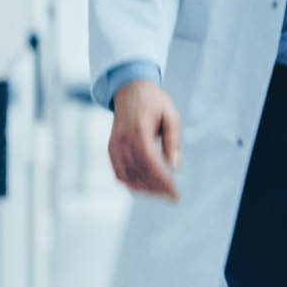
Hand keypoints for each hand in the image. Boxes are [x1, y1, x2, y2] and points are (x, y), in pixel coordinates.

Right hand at [109, 79, 181, 201]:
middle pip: (139, 173)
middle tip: (172, 196)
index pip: (150, 163)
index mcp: (139, 131)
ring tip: (162, 193)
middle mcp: (123, 141)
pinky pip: (119, 173)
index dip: (162, 181)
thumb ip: (173, 140)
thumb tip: (175, 166)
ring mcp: (114, 147)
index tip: (175, 192)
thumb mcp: (171, 115)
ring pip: (127, 177)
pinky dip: (131, 183)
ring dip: (145, 188)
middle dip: (156, 188)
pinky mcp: (111, 150)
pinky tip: (145, 187)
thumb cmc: (154, 102)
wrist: (130, 90)